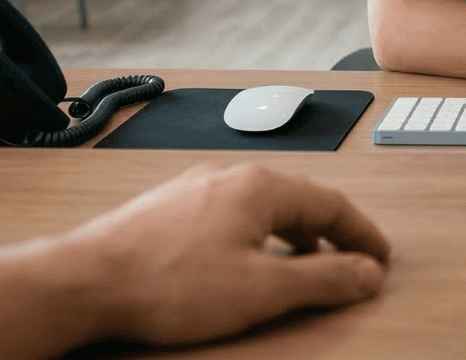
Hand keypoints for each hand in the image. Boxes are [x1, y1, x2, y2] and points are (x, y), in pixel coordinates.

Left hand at [57, 163, 390, 345]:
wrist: (85, 281)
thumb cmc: (167, 282)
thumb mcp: (262, 289)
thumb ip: (323, 280)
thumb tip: (366, 273)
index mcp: (260, 187)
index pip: (334, 204)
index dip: (363, 236)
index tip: (380, 260)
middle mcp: (230, 176)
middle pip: (300, 200)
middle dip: (332, 235)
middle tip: (351, 265)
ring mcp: (196, 188)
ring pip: (263, 206)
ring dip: (294, 236)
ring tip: (303, 268)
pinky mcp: (171, 207)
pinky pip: (232, 214)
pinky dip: (258, 236)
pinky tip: (245, 263)